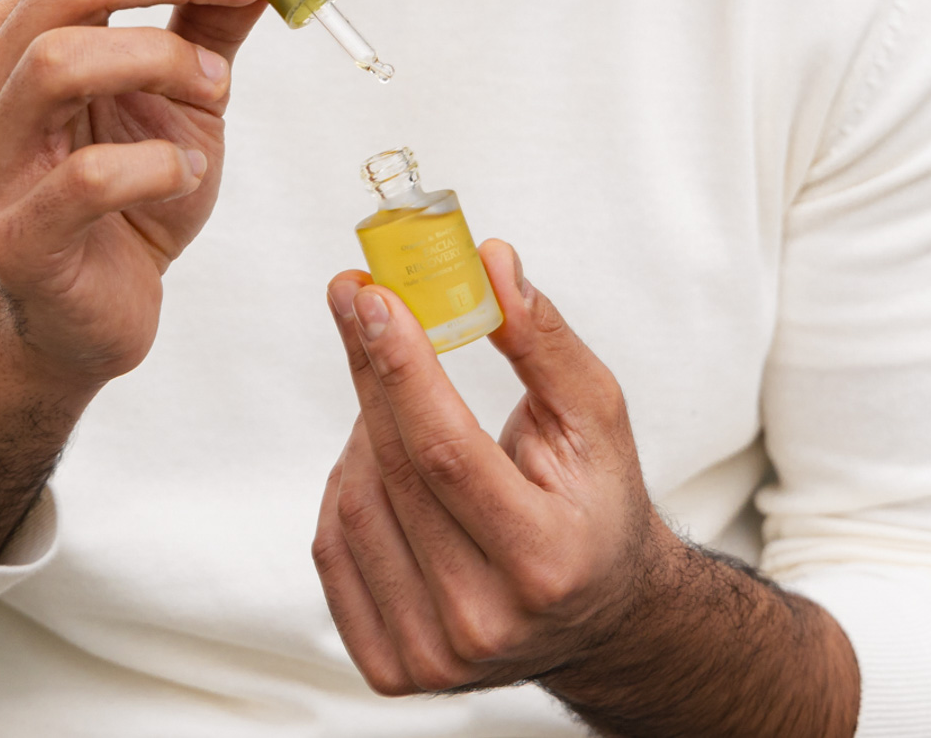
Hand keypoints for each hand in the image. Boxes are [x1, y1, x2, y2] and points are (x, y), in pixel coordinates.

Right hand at [0, 0, 287, 386]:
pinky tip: (185, 173)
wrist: (89, 311)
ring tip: (215, 91)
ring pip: (60, 62)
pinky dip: (158, 165)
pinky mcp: (19, 235)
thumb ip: (213, 23)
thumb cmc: (132, 193)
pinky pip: (86, 178)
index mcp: (25, 32)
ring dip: (164, 60)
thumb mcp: (187, 93)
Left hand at [313, 240, 664, 694]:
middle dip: (372, 368)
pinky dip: (346, 483)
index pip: (447, 450)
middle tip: (360, 299)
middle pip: (395, 469)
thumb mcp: (595, 414)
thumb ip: (543, 338)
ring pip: (353, 502)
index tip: (374, 295)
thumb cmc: (596, 501)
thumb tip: (491, 262)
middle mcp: (487, 621)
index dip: (401, 366)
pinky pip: (332, 548)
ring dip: (364, 425)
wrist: (598, 613)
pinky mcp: (393, 667)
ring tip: (398, 395)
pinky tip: (381, 455)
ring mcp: (434, 655)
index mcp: (547, 559)